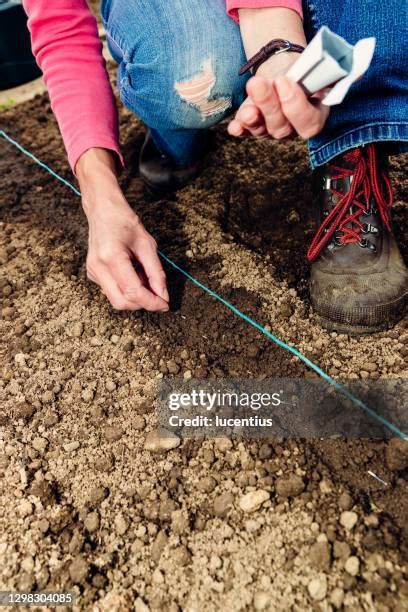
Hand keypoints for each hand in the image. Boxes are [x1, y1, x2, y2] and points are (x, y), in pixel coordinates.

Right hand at [77, 148, 168, 311]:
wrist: (102, 209)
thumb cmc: (124, 221)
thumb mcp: (147, 244)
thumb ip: (156, 272)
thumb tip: (163, 295)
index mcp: (111, 257)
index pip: (133, 291)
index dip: (151, 302)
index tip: (165, 304)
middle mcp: (98, 267)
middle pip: (122, 302)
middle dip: (142, 304)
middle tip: (158, 295)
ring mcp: (93, 271)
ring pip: (116, 299)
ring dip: (135, 296)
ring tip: (145, 277)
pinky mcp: (93, 274)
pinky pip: (112, 291)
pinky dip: (127, 289)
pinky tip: (135, 274)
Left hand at [228, 54, 329, 140]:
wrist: (284, 72)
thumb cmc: (301, 72)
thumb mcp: (311, 69)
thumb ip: (311, 70)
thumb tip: (305, 68)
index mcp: (315, 115)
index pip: (309, 123)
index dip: (296, 106)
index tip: (284, 81)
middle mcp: (293, 129)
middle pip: (282, 127)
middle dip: (268, 104)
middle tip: (259, 83)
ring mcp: (272, 131)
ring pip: (262, 130)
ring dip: (252, 114)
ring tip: (245, 95)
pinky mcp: (254, 128)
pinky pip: (245, 132)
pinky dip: (239, 128)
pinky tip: (234, 126)